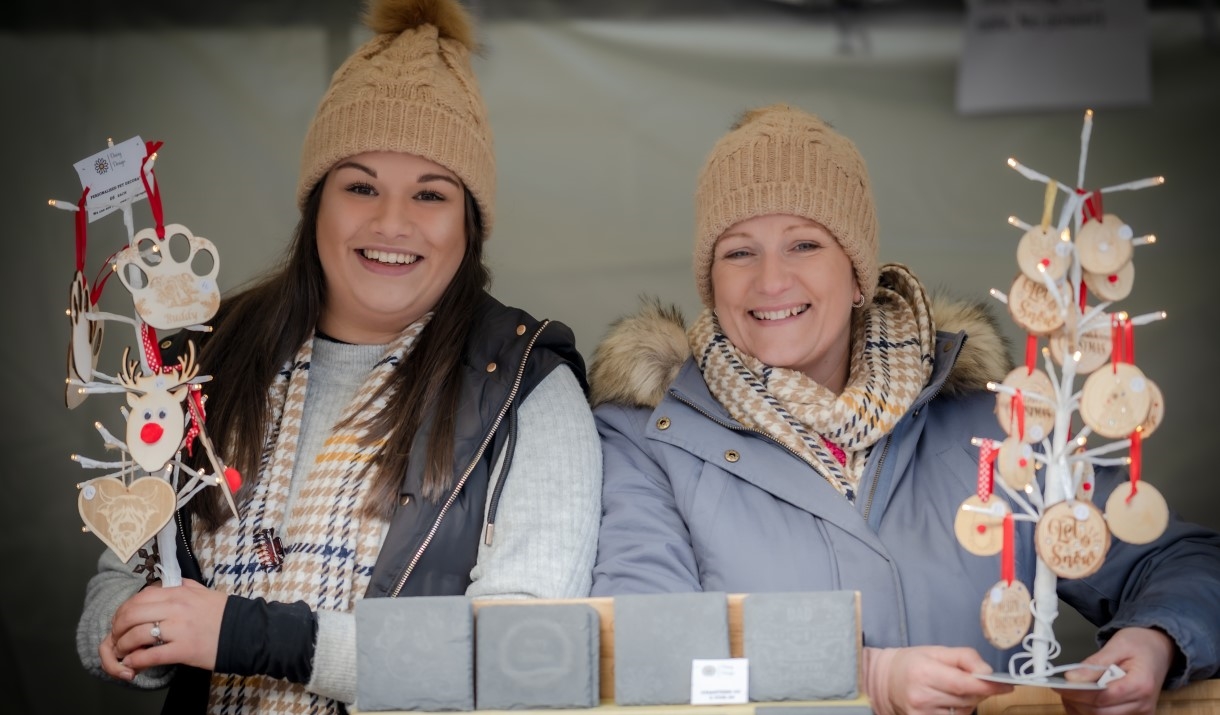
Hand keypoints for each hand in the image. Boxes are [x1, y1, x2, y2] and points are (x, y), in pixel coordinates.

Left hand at [99, 579, 228, 680]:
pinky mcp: (183, 649)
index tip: (121, 622)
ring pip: (136, 634)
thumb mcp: (202, 592)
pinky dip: (136, 660)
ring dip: (123, 646)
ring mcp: (178, 629)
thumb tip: (163, 585)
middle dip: (117, 629)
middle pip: (131, 614)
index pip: (138, 598)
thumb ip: (181, 587)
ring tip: (123, 653)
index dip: (123, 611)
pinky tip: (134, 664)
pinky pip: (150, 655)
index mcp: (178, 592)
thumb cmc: (224, 613)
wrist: (246, 631)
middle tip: (117, 638)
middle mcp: (175, 607)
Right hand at [865, 645, 1013, 714]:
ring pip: (963, 711)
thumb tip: (987, 670)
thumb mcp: (937, 651)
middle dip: (979, 690)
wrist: (886, 680)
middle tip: (978, 681)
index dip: (988, 686)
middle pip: (967, 698)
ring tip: (955, 689)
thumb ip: (965, 657)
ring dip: (969, 701)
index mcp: (924, 673)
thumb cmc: (913, 663)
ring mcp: (922, 713)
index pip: (964, 684)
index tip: (1005, 685)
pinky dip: (959, 711)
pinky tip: (949, 701)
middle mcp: (922, 696)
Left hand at [1055, 627, 1174, 714]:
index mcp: (1141, 685)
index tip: (1059, 685)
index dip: (1078, 693)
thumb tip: (1071, 678)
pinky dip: (1090, 712)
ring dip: (1081, 709)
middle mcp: (1143, 704)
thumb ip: (1094, 663)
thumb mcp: (1117, 645)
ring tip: (1069, 693)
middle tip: (1060, 689)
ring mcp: (1141, 713)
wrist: (1160, 649)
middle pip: (1101, 713)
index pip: (1103, 697)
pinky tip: (1080, 701)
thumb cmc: (1140, 644)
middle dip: (1076, 702)